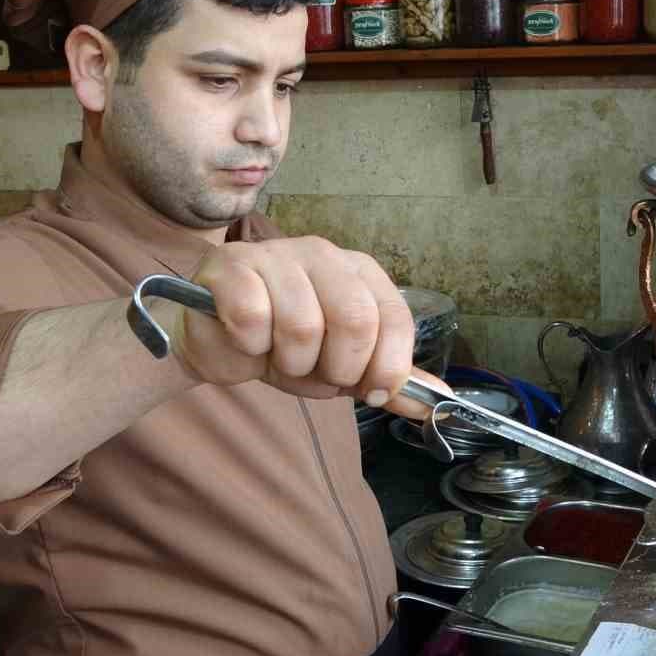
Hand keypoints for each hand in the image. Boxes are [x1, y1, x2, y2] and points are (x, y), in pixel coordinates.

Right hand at [172, 236, 440, 418]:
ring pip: (301, 325)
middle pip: (355, 320)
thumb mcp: (343, 368)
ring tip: (275, 356)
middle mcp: (323, 254)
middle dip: (336, 367)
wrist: (219, 345)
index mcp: (360, 272)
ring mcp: (276, 254)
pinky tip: (245, 340)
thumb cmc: (285, 350)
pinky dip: (250, 346)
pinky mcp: (231, 266)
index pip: (395, 319)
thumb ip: (387, 380)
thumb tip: (436, 401)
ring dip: (289, 362)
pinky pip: (252, 317)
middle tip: (313, 371)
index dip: (387, 367)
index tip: (370, 393)